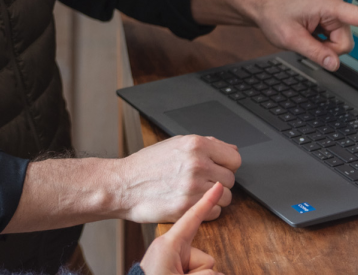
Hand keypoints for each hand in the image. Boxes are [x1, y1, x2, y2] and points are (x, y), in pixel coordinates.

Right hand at [115, 134, 238, 223]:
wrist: (123, 185)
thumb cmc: (146, 165)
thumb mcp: (174, 145)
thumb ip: (206, 145)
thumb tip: (231, 149)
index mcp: (195, 144)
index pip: (234, 158)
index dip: (226, 165)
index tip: (217, 169)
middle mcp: (197, 164)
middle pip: (231, 179)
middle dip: (218, 182)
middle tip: (199, 182)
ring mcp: (193, 187)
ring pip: (225, 198)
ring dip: (213, 198)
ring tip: (193, 193)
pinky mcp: (188, 207)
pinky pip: (214, 213)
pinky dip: (205, 211)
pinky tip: (189, 203)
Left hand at [138, 182, 226, 274]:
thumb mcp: (173, 274)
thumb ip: (201, 271)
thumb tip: (213, 271)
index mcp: (170, 244)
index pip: (192, 218)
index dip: (206, 201)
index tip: (217, 186)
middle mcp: (176, 252)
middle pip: (207, 260)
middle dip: (200, 274)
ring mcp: (179, 263)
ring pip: (209, 271)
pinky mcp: (183, 269)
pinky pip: (204, 273)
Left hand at [190, 0, 357, 71]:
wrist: (264, 7)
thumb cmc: (275, 15)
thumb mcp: (290, 38)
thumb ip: (315, 52)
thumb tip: (335, 65)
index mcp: (329, 6)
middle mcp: (336, 8)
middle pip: (346, 44)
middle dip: (328, 50)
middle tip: (306, 41)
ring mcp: (335, 15)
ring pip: (341, 45)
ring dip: (324, 47)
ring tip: (305, 35)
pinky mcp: (332, 21)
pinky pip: (334, 42)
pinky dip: (322, 44)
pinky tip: (309, 35)